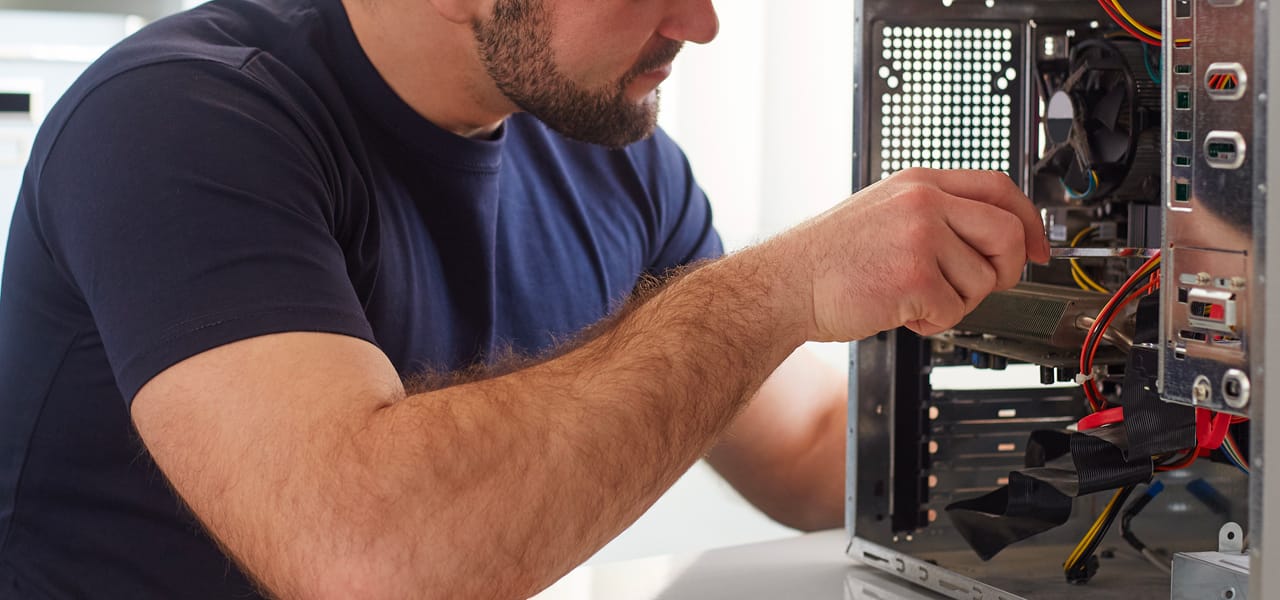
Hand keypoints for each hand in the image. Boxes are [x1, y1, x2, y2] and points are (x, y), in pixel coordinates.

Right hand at [771, 168, 1049, 341]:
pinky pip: (955, 311)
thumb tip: (987, 239)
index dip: (1028, 222)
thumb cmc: (826, 258)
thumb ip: (933, 214)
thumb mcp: (883, 211)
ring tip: (914, 298)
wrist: (785, 284)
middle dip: (1004, 271)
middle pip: (1006, 234)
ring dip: (955, 302)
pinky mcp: (914, 277)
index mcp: (919, 183)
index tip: (1037, 249)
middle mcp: (924, 203)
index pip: (999, 188)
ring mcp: (920, 238)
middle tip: (979, 287)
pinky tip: (901, 311)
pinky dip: (932, 322)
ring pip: (982, 280)